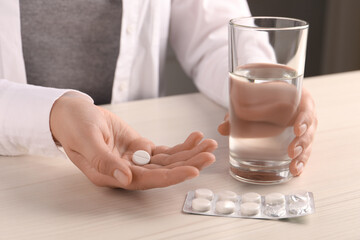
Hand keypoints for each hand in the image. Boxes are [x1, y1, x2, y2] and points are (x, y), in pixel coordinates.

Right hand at [50, 93, 216, 189]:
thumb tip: (124, 179)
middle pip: (163, 172)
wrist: (73, 114)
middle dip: (188, 164)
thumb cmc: (74, 126)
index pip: (146, 180)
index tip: (192, 171)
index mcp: (111, 174)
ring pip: (167, 161)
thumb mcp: (85, 140)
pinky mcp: (141, 148)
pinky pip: (164, 150)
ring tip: (208, 144)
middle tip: (209, 155)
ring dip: (189, 154)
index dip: (170, 177)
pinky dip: (180, 145)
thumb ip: (104, 160)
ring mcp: (136, 160)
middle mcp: (126, 171)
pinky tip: (194, 138)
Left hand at [218, 87, 316, 176]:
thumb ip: (238, 112)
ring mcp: (303, 128)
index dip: (304, 119)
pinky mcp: (299, 140)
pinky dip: (300, 162)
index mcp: (299, 99)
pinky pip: (304, 151)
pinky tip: (295, 171)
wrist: (270, 95)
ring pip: (307, 143)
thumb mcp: (253, 100)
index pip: (307, 108)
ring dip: (302, 155)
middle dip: (302, 141)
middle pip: (309, 129)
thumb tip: (222, 129)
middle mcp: (304, 114)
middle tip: (292, 151)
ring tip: (293, 166)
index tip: (296, 129)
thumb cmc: (266, 95)